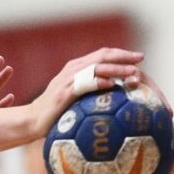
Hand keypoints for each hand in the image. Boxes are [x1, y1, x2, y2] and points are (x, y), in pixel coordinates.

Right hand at [27, 48, 144, 135]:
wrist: (33, 119)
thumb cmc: (56, 111)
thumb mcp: (75, 96)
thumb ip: (91, 90)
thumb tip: (115, 93)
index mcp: (77, 67)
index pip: (103, 54)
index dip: (121, 54)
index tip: (139, 58)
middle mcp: (74, 68)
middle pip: (103, 55)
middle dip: (123, 56)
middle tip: (140, 59)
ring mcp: (69, 78)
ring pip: (97, 67)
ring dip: (117, 69)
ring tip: (133, 73)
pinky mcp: (65, 92)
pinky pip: (85, 83)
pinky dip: (99, 82)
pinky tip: (112, 85)